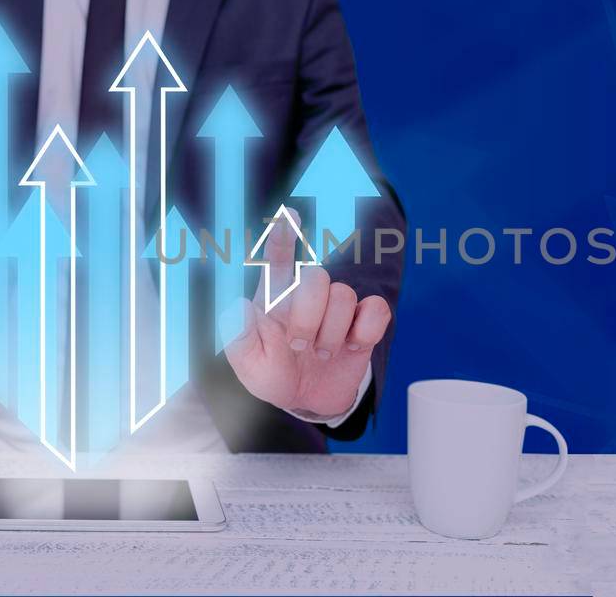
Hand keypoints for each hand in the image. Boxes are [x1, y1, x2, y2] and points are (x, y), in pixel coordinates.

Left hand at [224, 211, 392, 417]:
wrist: (309, 401)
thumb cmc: (275, 376)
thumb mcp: (249, 367)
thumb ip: (238, 339)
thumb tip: (239, 306)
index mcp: (276, 299)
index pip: (278, 261)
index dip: (283, 236)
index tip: (288, 214)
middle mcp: (308, 296)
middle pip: (317, 277)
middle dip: (309, 317)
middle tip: (300, 346)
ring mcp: (338, 308)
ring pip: (345, 296)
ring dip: (332, 335)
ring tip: (322, 354)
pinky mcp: (365, 322)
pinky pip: (377, 310)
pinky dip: (365, 332)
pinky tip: (352, 347)